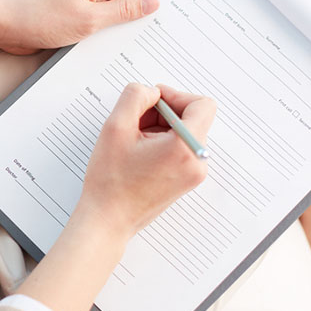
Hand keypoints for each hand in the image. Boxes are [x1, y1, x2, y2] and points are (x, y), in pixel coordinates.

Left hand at [0, 0, 161, 54]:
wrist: (4, 25)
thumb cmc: (40, 17)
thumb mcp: (91, 19)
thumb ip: (125, 11)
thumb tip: (153, 2)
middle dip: (134, 3)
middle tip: (148, 24)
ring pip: (107, 1)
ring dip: (114, 18)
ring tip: (116, 37)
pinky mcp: (68, 4)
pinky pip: (93, 10)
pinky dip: (99, 23)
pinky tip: (101, 39)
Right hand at [77, 83, 215, 239]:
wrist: (109, 218)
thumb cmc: (111, 181)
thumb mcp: (115, 127)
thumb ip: (135, 97)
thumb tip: (150, 91)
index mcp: (185, 148)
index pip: (202, 104)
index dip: (176, 96)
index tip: (153, 101)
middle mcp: (197, 162)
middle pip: (192, 118)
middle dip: (163, 113)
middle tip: (135, 122)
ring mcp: (194, 173)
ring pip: (184, 132)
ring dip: (160, 128)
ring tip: (134, 141)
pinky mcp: (186, 180)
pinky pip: (181, 148)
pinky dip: (161, 142)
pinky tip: (138, 152)